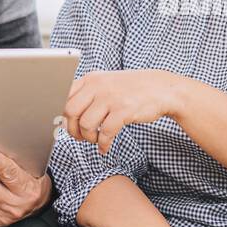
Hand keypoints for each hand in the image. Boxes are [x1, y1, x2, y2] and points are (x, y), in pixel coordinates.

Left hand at [63, 70, 182, 155]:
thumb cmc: (132, 89)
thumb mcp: (107, 84)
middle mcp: (98, 86)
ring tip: (97, 140)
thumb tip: (65, 116)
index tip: (69, 126)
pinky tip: (105, 147)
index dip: (63, 115)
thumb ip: (88, 94)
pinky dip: (103, 144)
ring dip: (89, 138)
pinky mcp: (124, 110)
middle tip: (81, 136)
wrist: (162, 88)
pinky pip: (105, 133)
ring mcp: (111, 98)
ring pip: (86, 125)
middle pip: (70, 112)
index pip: (64, 97)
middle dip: (72, 129)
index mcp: (91, 79)